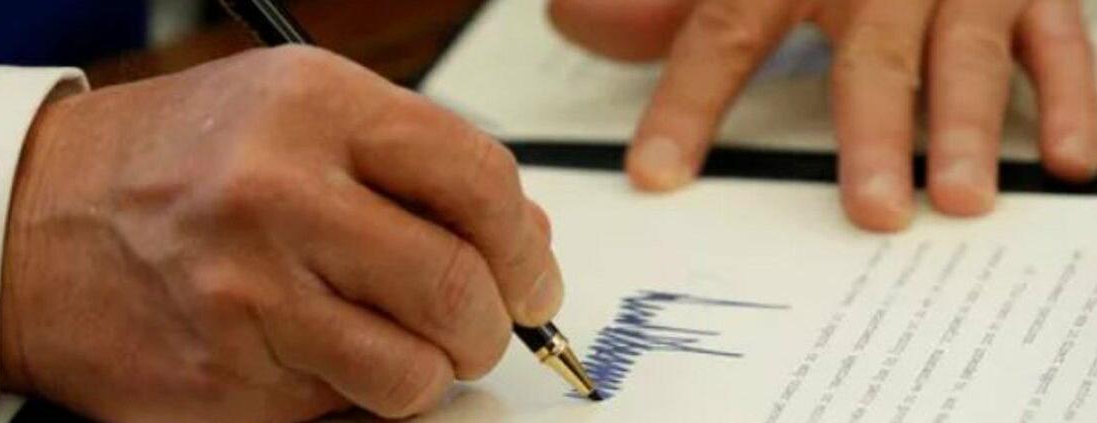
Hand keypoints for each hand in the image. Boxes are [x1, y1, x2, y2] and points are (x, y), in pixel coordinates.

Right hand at [0, 46, 562, 421]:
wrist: (30, 222)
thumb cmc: (172, 163)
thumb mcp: (294, 112)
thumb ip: (413, 162)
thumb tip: (524, 236)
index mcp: (313, 108)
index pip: (479, 180)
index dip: (524, 244)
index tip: (531, 276)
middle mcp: (279, 194)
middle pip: (459, 286)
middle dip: (491, 324)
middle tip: (480, 326)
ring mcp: (247, 294)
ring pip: (415, 372)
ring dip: (428, 371)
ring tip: (397, 344)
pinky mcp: (225, 378)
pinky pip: (346, 410)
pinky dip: (357, 395)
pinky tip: (320, 357)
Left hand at [550, 0, 1096, 230]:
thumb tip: (573, 17)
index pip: (726, 30)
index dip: (689, 104)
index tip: (657, 177)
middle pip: (871, 49)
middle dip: (873, 129)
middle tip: (872, 209)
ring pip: (966, 48)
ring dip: (970, 126)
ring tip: (959, 199)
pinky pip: (1058, 38)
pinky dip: (1072, 97)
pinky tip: (1068, 160)